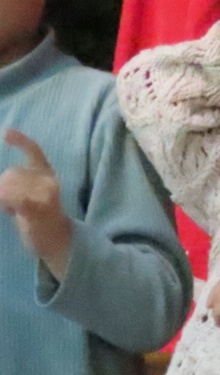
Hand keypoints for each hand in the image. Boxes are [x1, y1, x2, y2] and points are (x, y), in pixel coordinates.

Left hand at [0, 130, 73, 279]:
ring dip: (3, 199)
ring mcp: (45, 195)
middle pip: (11, 173)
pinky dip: (6, 201)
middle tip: (11, 206)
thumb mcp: (33, 193)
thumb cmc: (40, 217)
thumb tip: (3, 179)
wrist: (58, 242)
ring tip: (13, 212)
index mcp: (48, 175)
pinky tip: (9, 210)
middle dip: (3, 188)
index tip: (7, 133)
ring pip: (8, 186)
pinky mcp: (38, 209)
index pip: (35, 152)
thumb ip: (19, 181)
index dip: (22, 141)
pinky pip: (14, 199)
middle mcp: (49, 181)